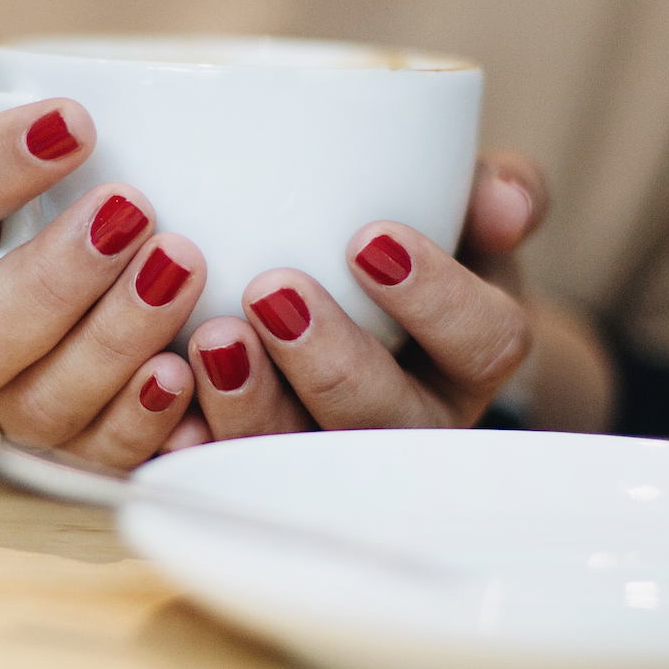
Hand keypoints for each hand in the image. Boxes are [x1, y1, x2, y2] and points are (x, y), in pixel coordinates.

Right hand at [0, 23, 205, 466]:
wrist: (31, 322)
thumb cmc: (15, 211)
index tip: (75, 119)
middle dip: (51, 282)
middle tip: (135, 209)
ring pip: (33, 407)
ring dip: (111, 344)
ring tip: (182, 268)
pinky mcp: (56, 461)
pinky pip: (92, 462)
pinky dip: (142, 425)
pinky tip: (189, 375)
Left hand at [184, 154, 614, 436]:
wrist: (357, 302)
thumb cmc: (413, 243)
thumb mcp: (461, 211)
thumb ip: (489, 192)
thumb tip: (507, 201)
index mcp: (470, 357)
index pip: (485, 344)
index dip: (437, 300)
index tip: (369, 239)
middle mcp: (412, 421)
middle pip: (388, 418)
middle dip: (331, 361)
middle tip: (271, 290)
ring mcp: (336, 455)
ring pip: (303, 455)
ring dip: (254, 404)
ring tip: (212, 339)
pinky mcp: (259, 472)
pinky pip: (228, 475)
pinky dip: (193, 443)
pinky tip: (161, 399)